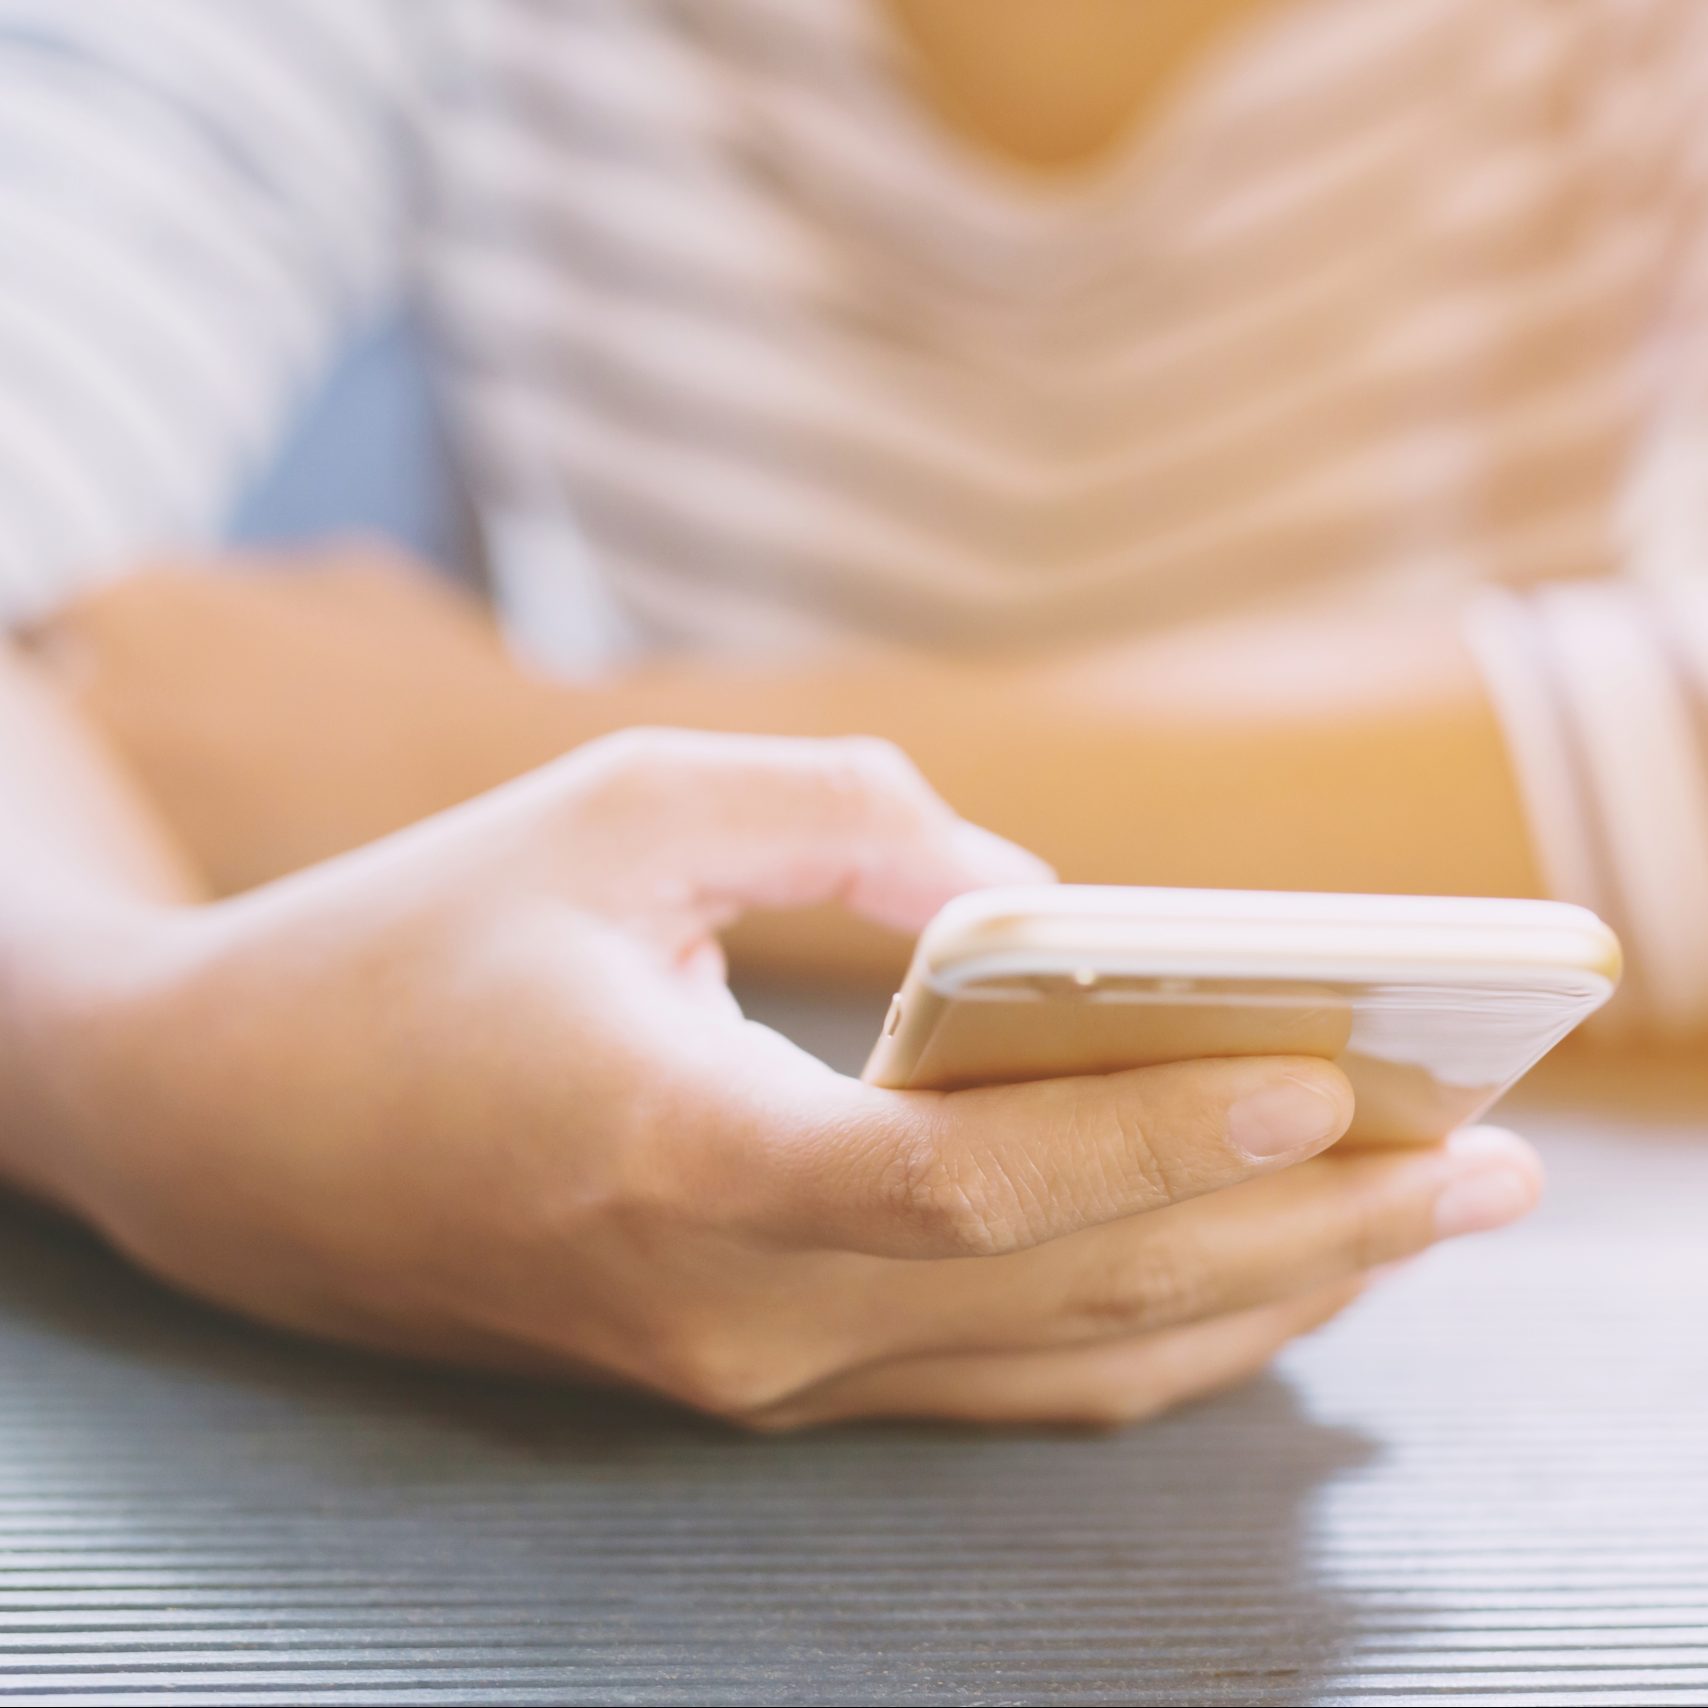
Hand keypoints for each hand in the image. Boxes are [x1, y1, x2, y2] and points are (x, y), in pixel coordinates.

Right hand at [35, 731, 1542, 1427]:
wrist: (234, 1131)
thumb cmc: (412, 942)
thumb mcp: (615, 813)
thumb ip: (844, 825)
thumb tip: (1036, 904)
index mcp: (671, 1155)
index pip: (960, 1185)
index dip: (1158, 1138)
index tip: (1339, 1084)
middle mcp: (725, 1311)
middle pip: (1061, 1294)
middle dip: (1296, 1232)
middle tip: (1489, 1163)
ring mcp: (744, 1372)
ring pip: (1049, 1361)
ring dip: (1253, 1296)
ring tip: (1421, 1226)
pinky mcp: (749, 1373)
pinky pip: (987, 1380)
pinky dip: (1139, 1334)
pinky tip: (1251, 1284)